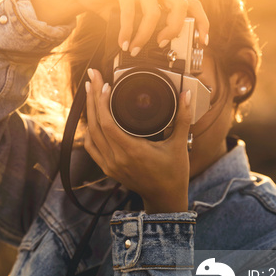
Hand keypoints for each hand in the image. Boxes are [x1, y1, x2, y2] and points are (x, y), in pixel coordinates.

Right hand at [31, 0, 209, 53]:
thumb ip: (149, 24)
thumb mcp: (135, 16)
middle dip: (173, 29)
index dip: (202, 22)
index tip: (203, 41)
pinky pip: (130, 14)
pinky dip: (127, 32)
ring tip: (136, 49)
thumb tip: (162, 46)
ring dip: (144, 36)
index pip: (191, 2)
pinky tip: (123, 43)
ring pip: (153, 12)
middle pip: (180, 5)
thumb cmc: (110, 4)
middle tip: (162, 45)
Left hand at [83, 69, 191, 213]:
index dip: (102, 102)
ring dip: (89, 112)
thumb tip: (186, 95)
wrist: (165, 198)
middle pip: (95, 124)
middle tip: (92, 77)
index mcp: (132, 152)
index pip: (107, 123)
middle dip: (92, 98)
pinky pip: (91, 146)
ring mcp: (110, 165)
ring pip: (90, 134)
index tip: (106, 84)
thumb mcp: (180, 144)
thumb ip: (183, 118)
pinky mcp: (107, 168)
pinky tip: (92, 117)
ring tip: (91, 91)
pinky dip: (90, 130)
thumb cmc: (174, 173)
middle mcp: (117, 159)